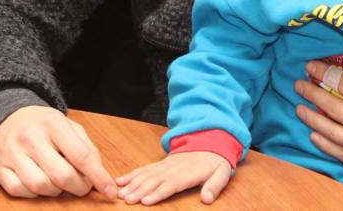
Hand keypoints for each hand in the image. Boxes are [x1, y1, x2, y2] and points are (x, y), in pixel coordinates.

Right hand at [0, 105, 117, 198]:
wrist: (4, 117)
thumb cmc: (42, 125)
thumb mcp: (67, 126)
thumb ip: (86, 147)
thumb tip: (100, 174)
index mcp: (53, 123)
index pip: (81, 155)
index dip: (98, 177)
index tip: (110, 191)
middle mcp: (30, 137)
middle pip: (62, 176)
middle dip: (79, 187)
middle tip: (82, 186)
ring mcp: (12, 153)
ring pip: (41, 186)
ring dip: (56, 191)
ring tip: (58, 181)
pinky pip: (20, 191)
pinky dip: (34, 193)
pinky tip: (39, 182)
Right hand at [116, 152, 232, 204]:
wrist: (210, 141)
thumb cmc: (215, 162)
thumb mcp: (222, 173)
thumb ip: (215, 186)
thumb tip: (207, 199)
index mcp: (188, 173)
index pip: (170, 185)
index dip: (157, 193)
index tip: (145, 201)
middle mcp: (173, 168)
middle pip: (154, 180)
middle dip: (139, 190)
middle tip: (126, 199)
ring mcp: (165, 165)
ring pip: (146, 175)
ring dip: (132, 183)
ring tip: (120, 192)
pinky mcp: (160, 164)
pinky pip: (144, 169)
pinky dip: (132, 174)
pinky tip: (120, 180)